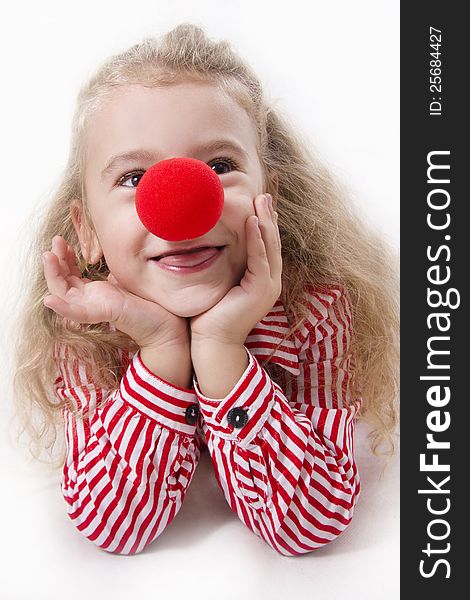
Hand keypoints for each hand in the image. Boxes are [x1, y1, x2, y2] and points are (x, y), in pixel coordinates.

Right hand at [42, 235, 188, 348]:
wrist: (166, 325)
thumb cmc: (148, 304)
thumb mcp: (125, 281)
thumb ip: (112, 273)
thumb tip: (106, 257)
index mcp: (94, 293)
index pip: (69, 275)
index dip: (63, 258)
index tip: (62, 241)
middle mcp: (90, 300)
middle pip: (61, 282)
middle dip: (55, 261)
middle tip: (54, 241)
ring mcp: (94, 308)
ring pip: (63, 294)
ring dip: (52, 275)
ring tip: (47, 256)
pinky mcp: (103, 314)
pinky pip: (78, 313)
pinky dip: (63, 308)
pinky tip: (49, 300)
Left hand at [190, 193, 281, 346]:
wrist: (212, 341)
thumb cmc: (210, 314)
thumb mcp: (220, 282)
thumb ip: (224, 264)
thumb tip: (210, 244)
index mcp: (262, 280)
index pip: (266, 246)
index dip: (265, 223)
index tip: (260, 202)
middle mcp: (270, 281)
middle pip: (272, 242)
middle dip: (269, 217)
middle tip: (264, 194)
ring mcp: (268, 286)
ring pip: (270, 247)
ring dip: (265, 222)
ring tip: (261, 200)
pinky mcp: (261, 290)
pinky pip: (260, 259)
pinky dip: (256, 240)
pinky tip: (252, 222)